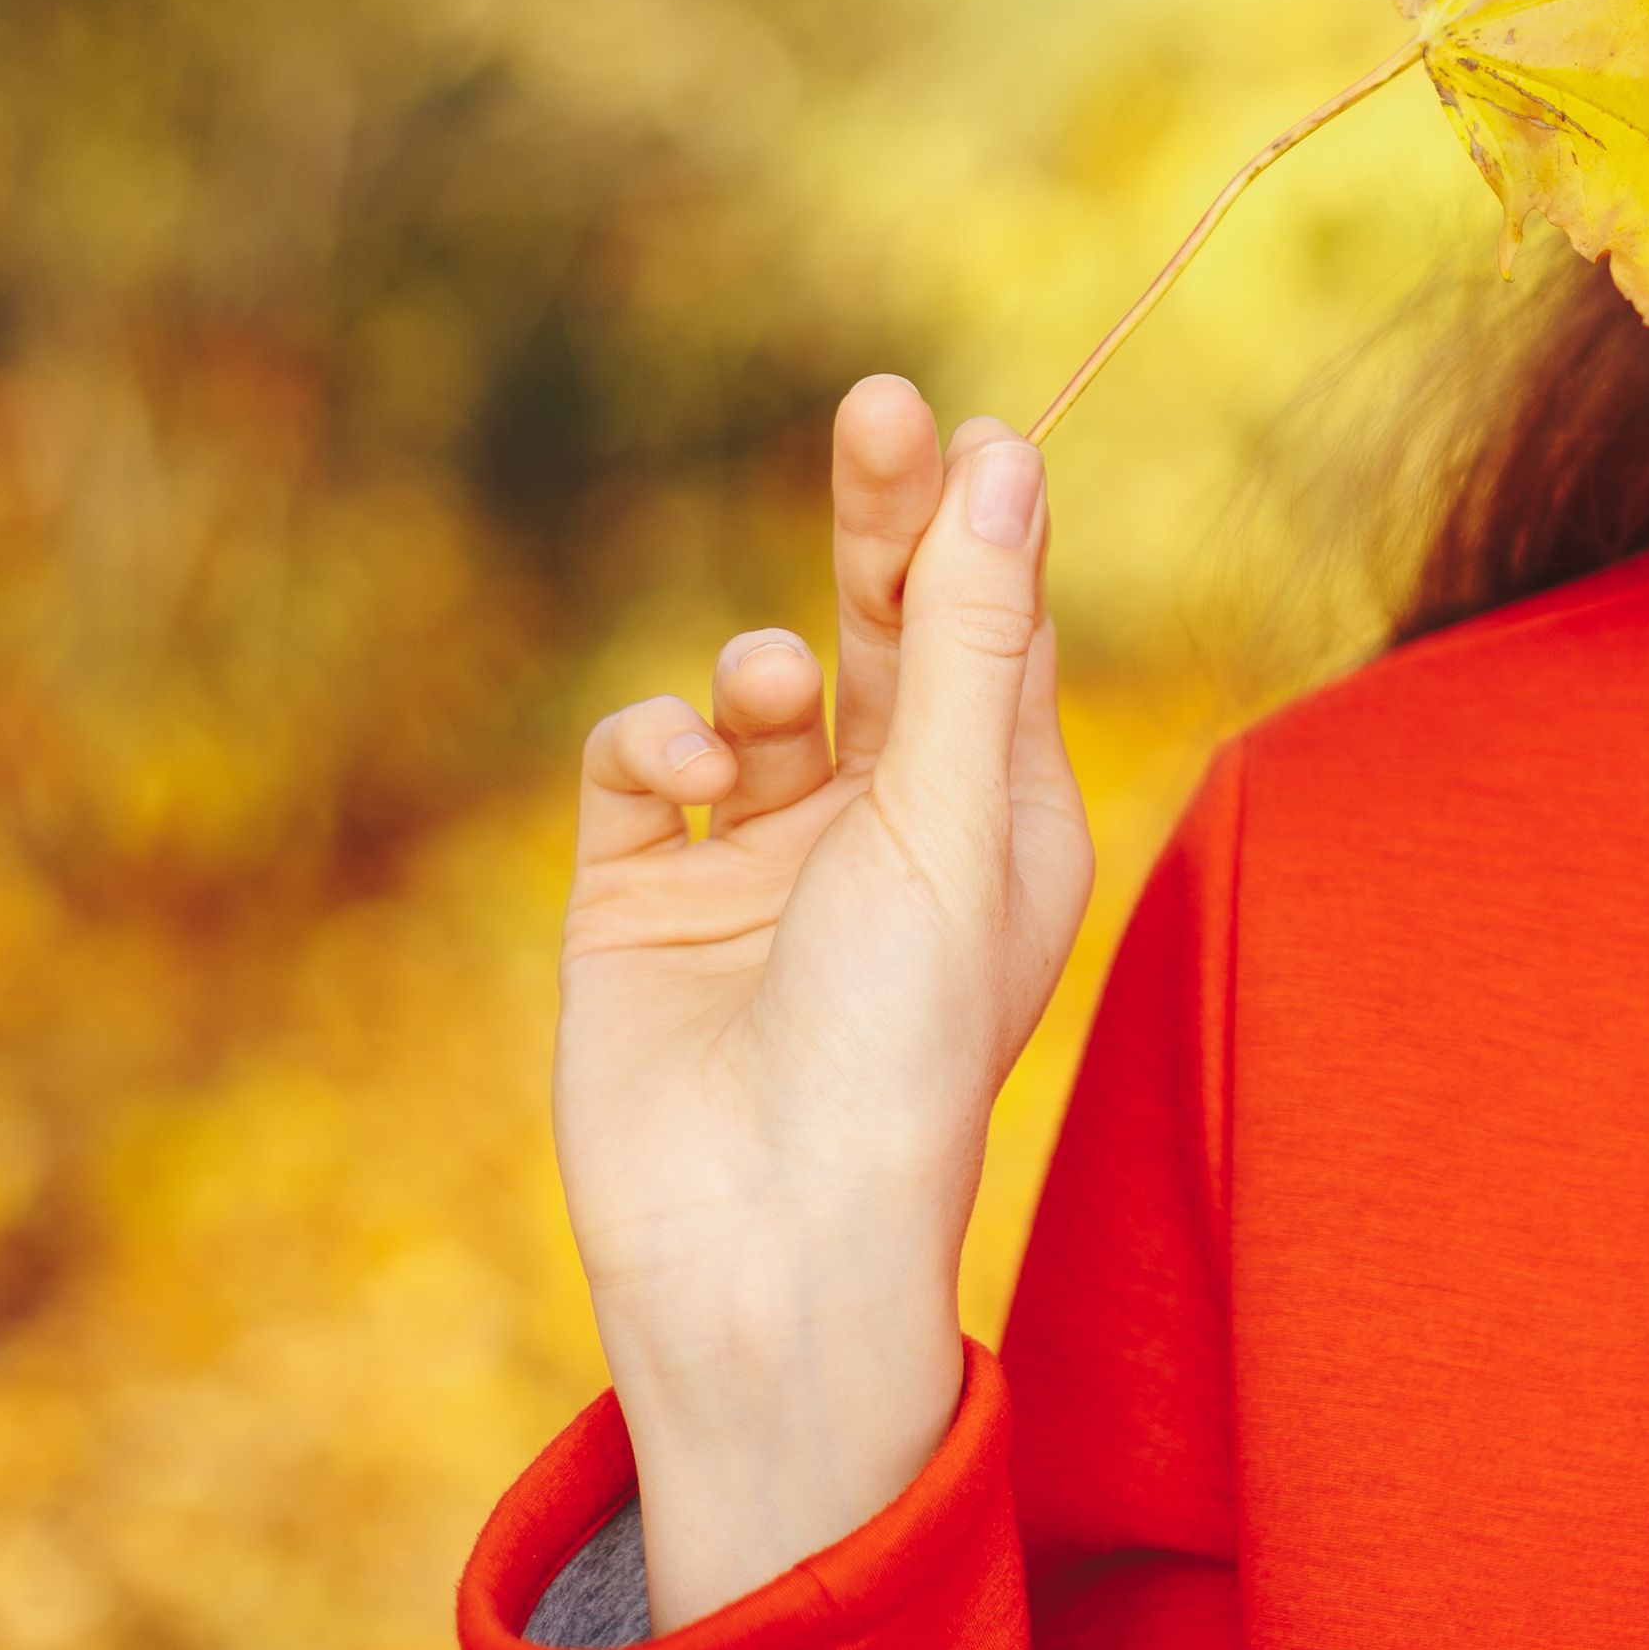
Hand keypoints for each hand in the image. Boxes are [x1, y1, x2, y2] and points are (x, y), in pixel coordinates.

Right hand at [549, 378, 1094, 1630]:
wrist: (760, 1242)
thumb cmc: (898, 1045)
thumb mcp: (953, 819)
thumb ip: (966, 636)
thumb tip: (1007, 459)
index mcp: (1000, 818)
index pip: (995, 632)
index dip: (978, 527)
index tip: (963, 426)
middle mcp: (889, 829)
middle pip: (885, 630)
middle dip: (877, 526)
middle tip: (875, 407)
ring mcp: (759, 860)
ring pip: (759, 691)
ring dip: (767, 668)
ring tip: (771, 696)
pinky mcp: (641, 892)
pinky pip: (642, 759)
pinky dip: (656, 732)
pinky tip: (682, 763)